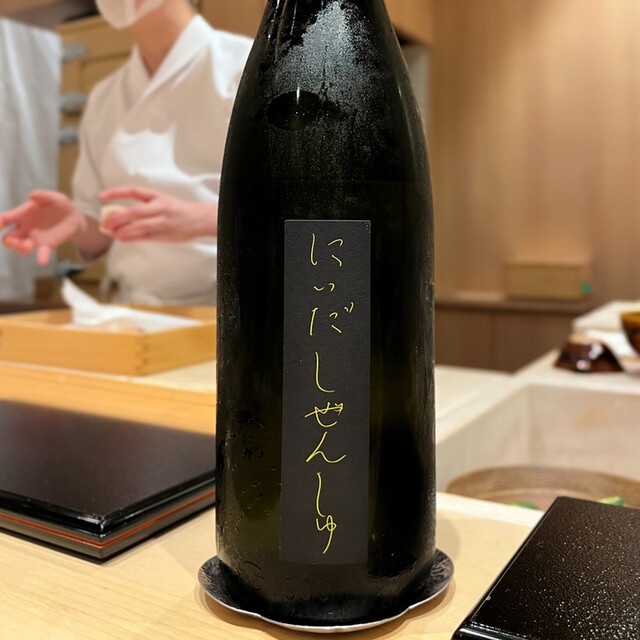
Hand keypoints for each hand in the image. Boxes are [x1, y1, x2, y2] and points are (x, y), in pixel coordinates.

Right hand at [0, 191, 86, 264]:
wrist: (74, 217)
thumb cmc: (59, 205)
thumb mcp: (55, 198)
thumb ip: (44, 196)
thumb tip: (32, 196)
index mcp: (22, 214)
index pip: (5, 219)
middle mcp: (25, 228)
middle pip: (9, 238)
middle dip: (9, 242)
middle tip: (15, 241)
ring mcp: (35, 238)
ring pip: (20, 247)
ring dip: (21, 248)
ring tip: (29, 246)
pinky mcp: (47, 245)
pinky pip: (41, 253)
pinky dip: (41, 257)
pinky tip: (42, 261)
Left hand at [99, 186, 217, 242]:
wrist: (197, 219)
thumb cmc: (176, 210)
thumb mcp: (160, 201)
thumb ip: (143, 206)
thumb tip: (119, 214)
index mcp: (157, 196)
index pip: (133, 191)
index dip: (116, 193)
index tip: (101, 197)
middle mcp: (159, 207)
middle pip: (134, 212)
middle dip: (117, 218)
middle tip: (105, 223)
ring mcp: (162, 222)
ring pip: (138, 226)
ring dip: (122, 230)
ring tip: (112, 233)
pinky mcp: (164, 234)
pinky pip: (144, 237)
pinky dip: (131, 238)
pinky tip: (122, 239)